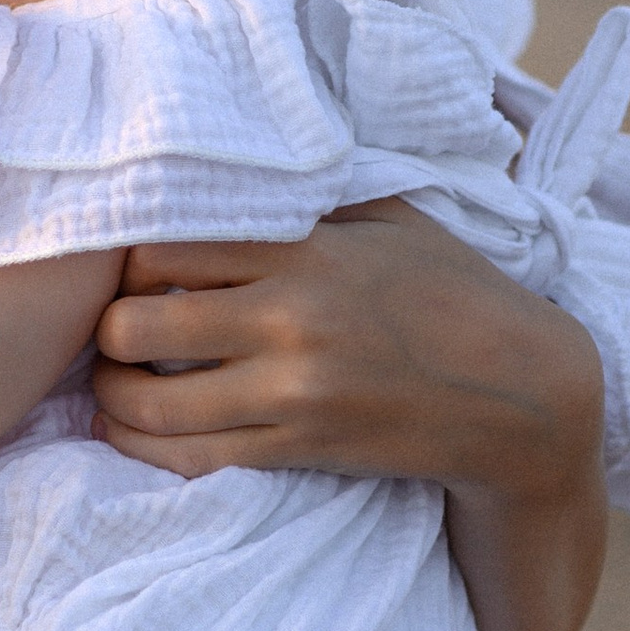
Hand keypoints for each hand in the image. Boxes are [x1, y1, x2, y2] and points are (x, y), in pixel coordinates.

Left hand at [91, 202, 599, 491]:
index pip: (166, 247)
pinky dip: (144, 447)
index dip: (127, 259)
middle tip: (109, 329)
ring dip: (111, 395)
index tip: (128, 268)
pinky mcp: (300, 449)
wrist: (523, 398)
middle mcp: (289, 320)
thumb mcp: (391, 221)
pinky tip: (130, 432)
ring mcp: (292, 392)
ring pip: (150, 402)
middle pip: (137, 323)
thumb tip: (235, 173)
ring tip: (108, 386)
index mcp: (306, 252)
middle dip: (106, 328)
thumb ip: (310, 202)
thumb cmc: (457, 295)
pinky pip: (192, 457)